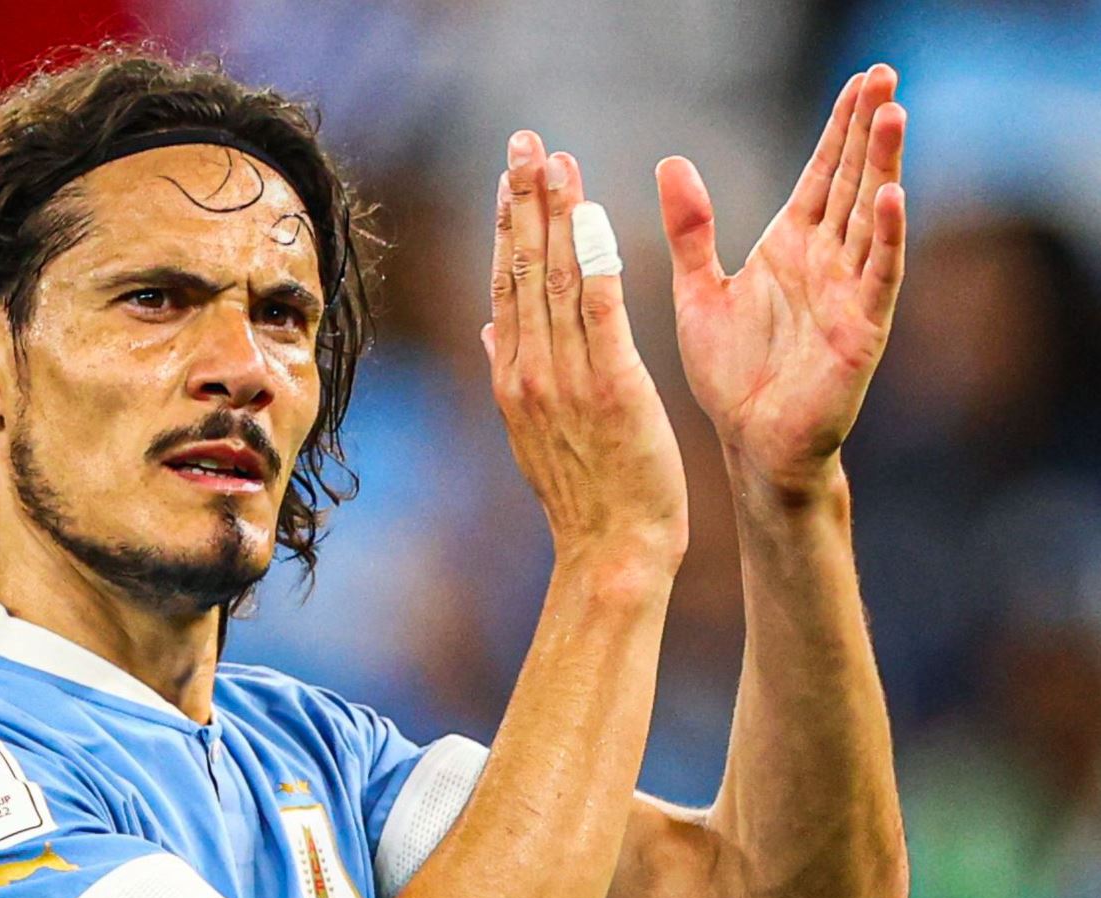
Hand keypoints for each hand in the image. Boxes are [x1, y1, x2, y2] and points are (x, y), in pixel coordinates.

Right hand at [484, 131, 687, 567]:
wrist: (611, 553)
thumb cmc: (585, 498)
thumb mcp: (534, 436)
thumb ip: (513, 375)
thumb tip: (488, 328)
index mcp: (512, 379)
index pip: (505, 285)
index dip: (507, 224)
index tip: (509, 175)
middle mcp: (529, 372)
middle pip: (522, 268)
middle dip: (521, 199)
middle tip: (523, 141)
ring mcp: (567, 380)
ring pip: (556, 279)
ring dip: (555, 212)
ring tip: (554, 159)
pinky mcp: (612, 387)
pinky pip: (601, 312)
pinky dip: (595, 259)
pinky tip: (593, 215)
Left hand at [656, 65, 906, 498]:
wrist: (751, 444)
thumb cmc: (732, 376)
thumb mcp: (699, 292)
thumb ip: (691, 230)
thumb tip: (671, 162)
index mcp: (790, 247)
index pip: (821, 173)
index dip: (839, 127)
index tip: (859, 77)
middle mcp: (827, 261)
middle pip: (852, 180)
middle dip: (869, 127)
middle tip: (885, 72)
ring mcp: (849, 292)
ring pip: (871, 216)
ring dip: (883, 166)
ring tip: (893, 112)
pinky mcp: (860, 329)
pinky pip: (878, 275)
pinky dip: (885, 237)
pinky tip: (891, 196)